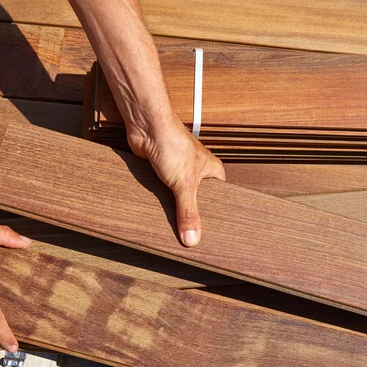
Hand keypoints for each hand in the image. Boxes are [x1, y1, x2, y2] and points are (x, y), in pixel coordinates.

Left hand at [127, 116, 225, 246]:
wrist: (147, 127)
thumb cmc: (173, 143)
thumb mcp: (184, 184)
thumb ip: (188, 212)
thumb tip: (192, 239)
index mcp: (212, 172)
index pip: (219, 201)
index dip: (215, 218)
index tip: (210, 237)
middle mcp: (198, 172)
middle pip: (198, 202)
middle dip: (191, 216)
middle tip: (189, 237)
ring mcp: (179, 172)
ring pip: (178, 198)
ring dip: (174, 209)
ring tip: (173, 230)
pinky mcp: (161, 173)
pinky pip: (163, 194)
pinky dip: (160, 202)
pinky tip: (158, 214)